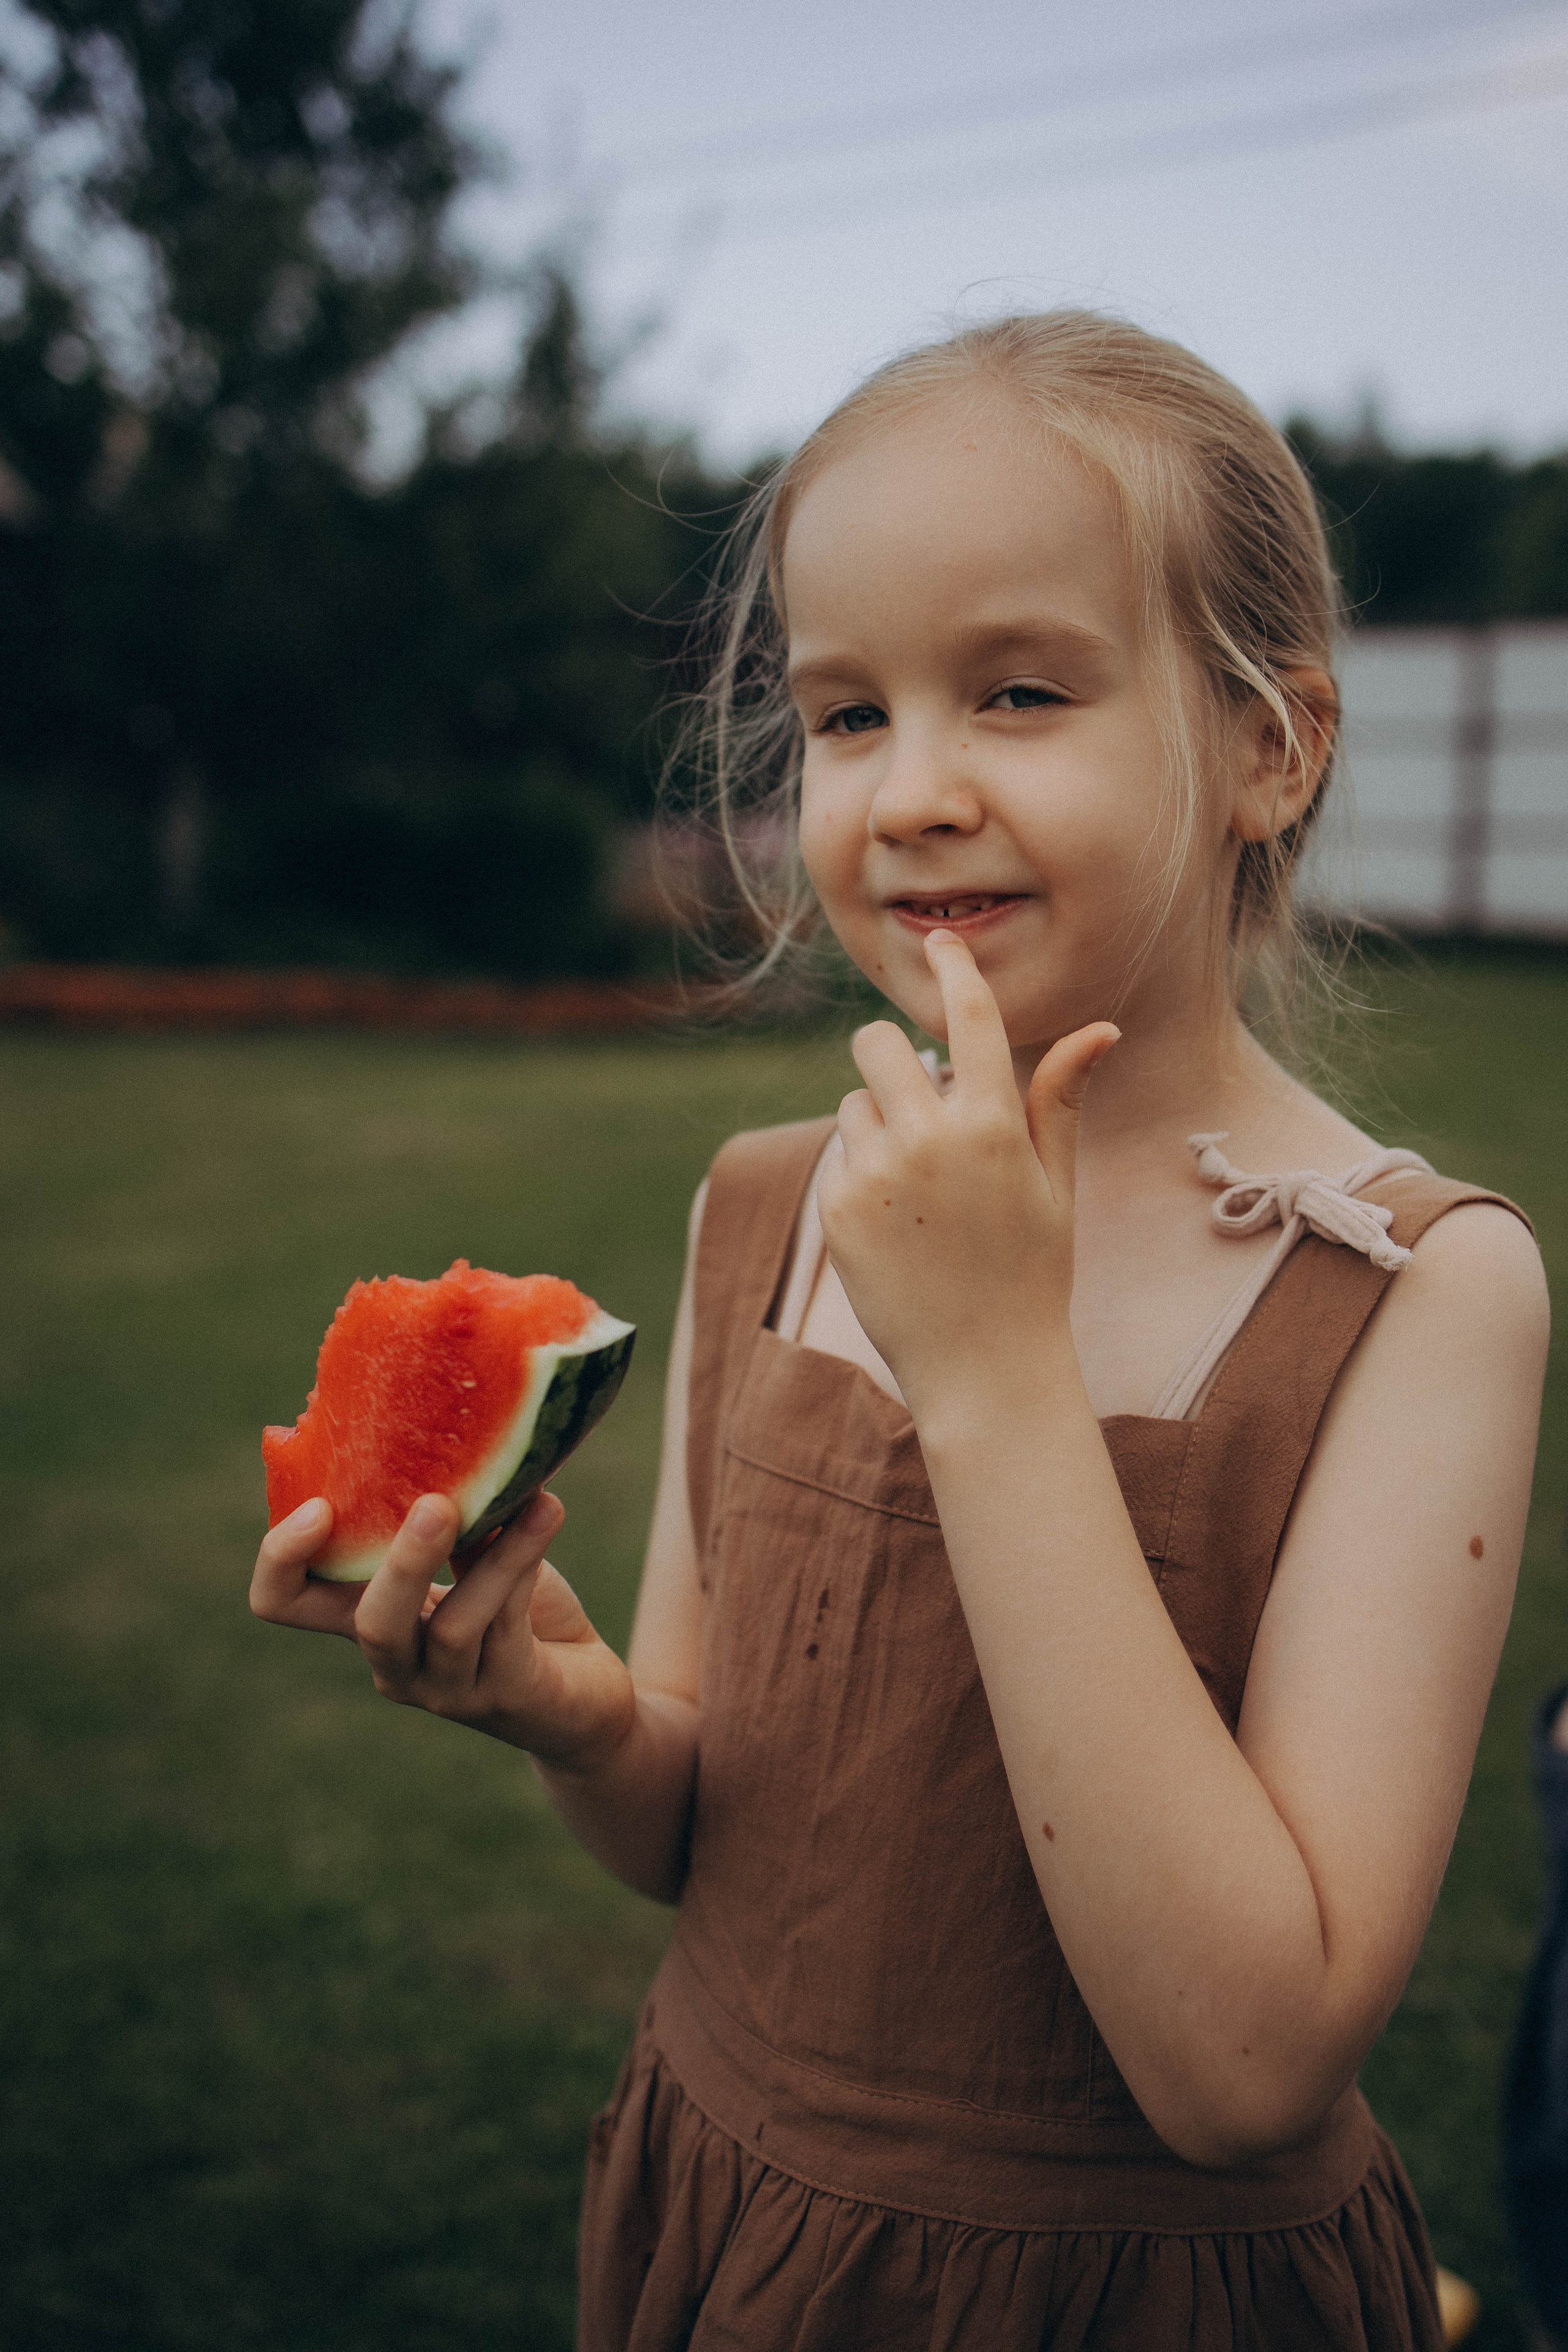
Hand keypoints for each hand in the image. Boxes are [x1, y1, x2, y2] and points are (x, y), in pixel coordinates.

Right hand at [249, 1489, 636, 1769]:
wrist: (582, 1695)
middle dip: (401, 1564)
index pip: (285, 1602)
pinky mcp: (505, 1696)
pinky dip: (526, 1563)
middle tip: (435, 1504)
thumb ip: (453, 1515)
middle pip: (370, 1627)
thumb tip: (452, 1431)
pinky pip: (509, 1627)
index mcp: (364, 1618)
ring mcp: (447, 1689)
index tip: (318, 1504)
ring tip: (530, 1499)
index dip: (281, 1560)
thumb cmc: (516, 1613)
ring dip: (493, 1556)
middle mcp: (395, 1663)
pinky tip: (547, 1513)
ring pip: (453, 1630)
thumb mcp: (476, 1556)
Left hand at [816, 929, 1116, 1419]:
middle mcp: (927, 1140)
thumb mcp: (1056, 1182)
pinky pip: (840, 1155)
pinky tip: (898, 1222)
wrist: (983, 1367)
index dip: (954, 970)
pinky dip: (861, 1171)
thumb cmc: (1033, 1270)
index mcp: (992, 1126)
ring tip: (920, 1183)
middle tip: (921, 1092)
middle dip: (893, 1055)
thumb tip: (1100, 1026)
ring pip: (856, 1100)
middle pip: (878, 1043)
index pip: (969, 1018)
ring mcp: (874, 1176)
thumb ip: (1059, 1097)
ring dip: (880, 1119)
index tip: (940, 944)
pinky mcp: (837, 1210)